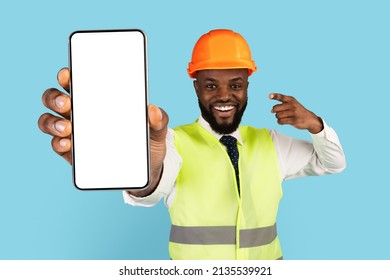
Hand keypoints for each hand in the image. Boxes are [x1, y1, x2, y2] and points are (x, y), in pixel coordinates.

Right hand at [38, 68, 168, 195]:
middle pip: (56, 98)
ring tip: (67, 128)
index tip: (68, 74)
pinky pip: (58, 145)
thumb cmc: (147, 141)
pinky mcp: (73, 154)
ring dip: (52, 122)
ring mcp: (75, 133)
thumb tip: (153, 110)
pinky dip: (58, 143)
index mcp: (98, 100)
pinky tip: (67, 144)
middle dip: (55, 97)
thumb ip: (159, 120)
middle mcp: (81, 113)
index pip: (76, 82)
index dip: (67, 75)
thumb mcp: (156, 130)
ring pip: (50, 121)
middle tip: (68, 103)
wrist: (147, 170)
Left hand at [270, 93, 323, 133]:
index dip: (275, 96)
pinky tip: (283, 121)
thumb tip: (271, 110)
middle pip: (275, 108)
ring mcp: (293, 113)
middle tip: (280, 113)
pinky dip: (279, 122)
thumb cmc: (297, 111)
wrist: (310, 119)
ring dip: (278, 117)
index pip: (281, 97)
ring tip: (283, 117)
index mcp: (291, 99)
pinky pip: (281, 121)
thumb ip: (281, 105)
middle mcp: (292, 105)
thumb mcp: (292, 104)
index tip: (269, 96)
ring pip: (278, 115)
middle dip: (275, 111)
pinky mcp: (294, 120)